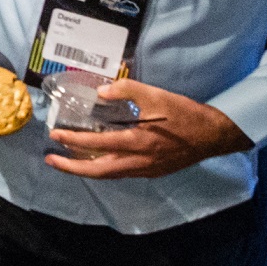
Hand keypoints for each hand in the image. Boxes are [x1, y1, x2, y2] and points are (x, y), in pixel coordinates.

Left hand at [46, 77, 252, 178]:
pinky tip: (97, 162)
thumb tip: (101, 91)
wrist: (215, 135)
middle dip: (71, 167)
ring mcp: (147, 169)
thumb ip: (127, 90)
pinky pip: (122, 173)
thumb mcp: (156, 95)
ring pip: (110, 175)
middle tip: (51, 160)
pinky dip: (105, 170)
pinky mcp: (153, 171)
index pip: (98, 143)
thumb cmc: (186, 114)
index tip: (55, 134)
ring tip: (67, 163)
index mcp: (138, 142)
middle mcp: (139, 161)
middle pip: (98, 171)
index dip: (74, 140)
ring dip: (86, 170)